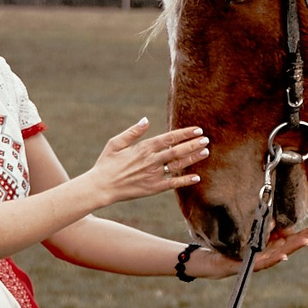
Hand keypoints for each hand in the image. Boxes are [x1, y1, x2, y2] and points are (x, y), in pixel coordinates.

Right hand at [87, 118, 208, 203]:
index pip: (169, 138)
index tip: (197, 130)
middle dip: (193, 144)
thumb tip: (146, 120)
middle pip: (177, 150)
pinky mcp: (153, 188)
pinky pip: (173, 183)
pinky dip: (185, 180)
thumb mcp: (116, 143)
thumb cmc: (106, 163)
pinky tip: (197, 177)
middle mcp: (151, 160)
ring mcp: (153, 174)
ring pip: (178, 165)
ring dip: (193, 158)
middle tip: (206, 139)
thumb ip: (133, 132)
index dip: (185, 133)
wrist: (101, 187)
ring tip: (206, 152)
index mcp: (143, 147)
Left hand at [189, 223, 307, 276]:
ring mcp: (261, 260)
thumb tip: (277, 220)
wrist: (214, 261)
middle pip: (291, 245)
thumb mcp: (252, 234)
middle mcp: (269, 254)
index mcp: (271, 245)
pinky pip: (264, 262)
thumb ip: (265, 228)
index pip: (293, 238)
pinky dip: (275, 259)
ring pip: (282, 253)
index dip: (307, 233)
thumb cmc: (233, 248)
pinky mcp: (250, 265)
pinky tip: (284, 255)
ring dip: (295, 247)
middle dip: (307, 238)